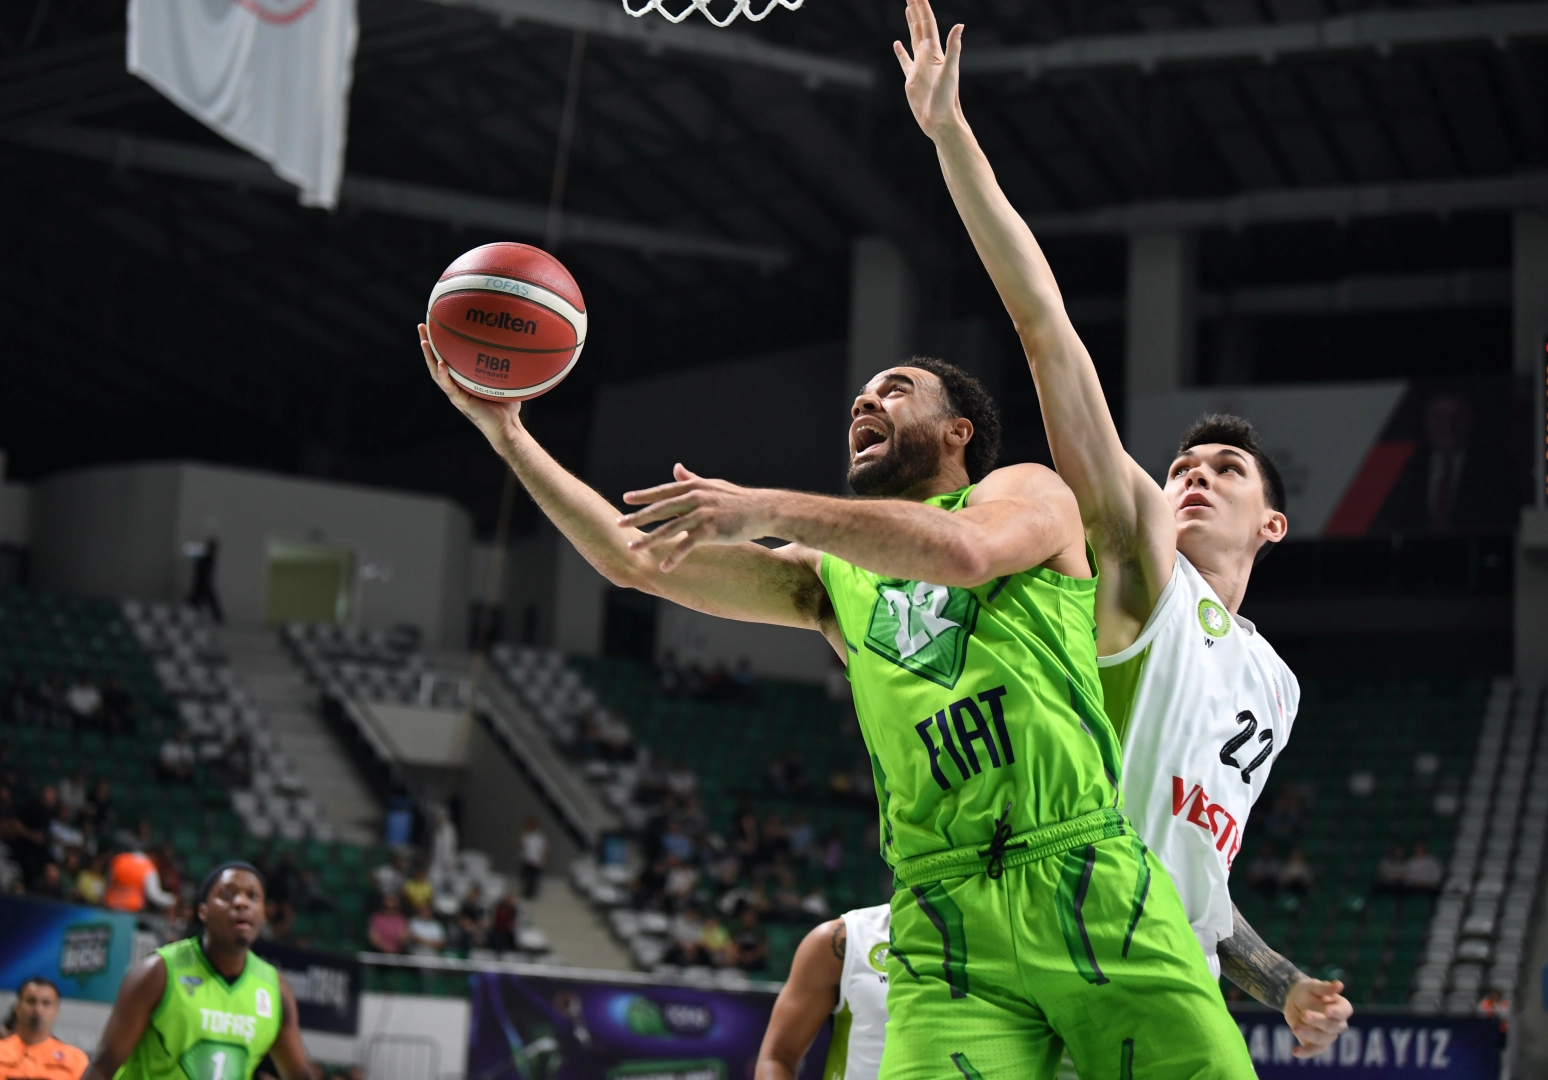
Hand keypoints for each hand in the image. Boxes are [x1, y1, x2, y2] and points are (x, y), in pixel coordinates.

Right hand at [418, 324, 523, 449]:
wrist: (507, 427)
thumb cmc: (507, 404)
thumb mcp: (505, 377)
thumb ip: (505, 363)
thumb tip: (516, 341)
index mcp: (462, 379)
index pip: (447, 356)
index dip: (440, 342)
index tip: (436, 322)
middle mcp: (455, 384)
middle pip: (436, 360)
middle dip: (428, 343)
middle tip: (422, 325)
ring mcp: (455, 393)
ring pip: (436, 372)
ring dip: (429, 357)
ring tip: (425, 341)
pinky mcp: (459, 402)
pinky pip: (449, 387)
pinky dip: (444, 375)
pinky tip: (441, 364)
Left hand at [618, 465, 778, 571]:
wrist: (763, 510)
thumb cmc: (738, 499)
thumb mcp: (713, 485)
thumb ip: (692, 478)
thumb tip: (676, 467)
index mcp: (694, 487)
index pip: (663, 491)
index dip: (644, 495)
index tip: (626, 499)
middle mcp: (695, 498)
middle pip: (660, 509)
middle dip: (637, 517)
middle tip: (620, 524)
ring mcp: (702, 514)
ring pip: (669, 528)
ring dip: (648, 539)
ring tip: (633, 547)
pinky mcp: (710, 531)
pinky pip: (687, 546)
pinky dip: (674, 557)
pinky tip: (664, 567)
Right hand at [893, 0, 964, 140]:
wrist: (941, 121)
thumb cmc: (947, 100)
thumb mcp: (950, 72)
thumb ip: (953, 49)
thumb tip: (959, 26)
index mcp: (935, 52)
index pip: (928, 23)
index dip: (922, 7)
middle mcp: (927, 56)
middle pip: (920, 26)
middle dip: (916, 8)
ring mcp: (919, 67)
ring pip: (913, 39)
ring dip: (911, 23)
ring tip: (908, 9)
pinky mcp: (911, 79)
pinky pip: (904, 60)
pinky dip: (900, 51)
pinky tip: (896, 44)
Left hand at [1284, 978, 1351, 1057]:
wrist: (1293, 1000)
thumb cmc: (1306, 991)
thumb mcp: (1312, 986)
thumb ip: (1324, 988)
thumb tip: (1340, 985)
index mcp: (1341, 1007)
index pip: (1344, 1011)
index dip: (1337, 1012)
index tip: (1327, 1011)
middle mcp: (1338, 1023)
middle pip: (1332, 1026)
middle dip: (1318, 1021)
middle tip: (1304, 1014)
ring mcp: (1328, 1035)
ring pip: (1322, 1039)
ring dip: (1309, 1034)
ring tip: (1295, 1027)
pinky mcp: (1316, 1043)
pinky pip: (1313, 1051)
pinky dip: (1305, 1053)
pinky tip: (1294, 1051)